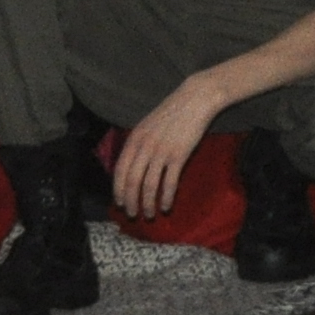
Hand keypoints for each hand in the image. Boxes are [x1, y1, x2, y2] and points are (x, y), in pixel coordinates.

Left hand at [107, 77, 226, 219]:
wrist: (195, 99)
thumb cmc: (172, 112)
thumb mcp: (148, 125)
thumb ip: (138, 143)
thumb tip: (131, 166)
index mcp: (135, 138)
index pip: (120, 169)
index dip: (118, 189)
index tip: (120, 203)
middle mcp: (145, 146)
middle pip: (132, 180)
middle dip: (131, 201)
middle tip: (133, 215)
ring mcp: (161, 151)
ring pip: (149, 185)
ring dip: (148, 203)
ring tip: (150, 215)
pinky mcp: (179, 155)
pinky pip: (169, 182)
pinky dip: (166, 197)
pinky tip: (166, 206)